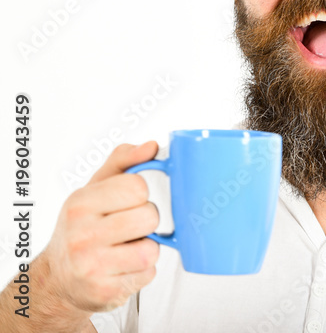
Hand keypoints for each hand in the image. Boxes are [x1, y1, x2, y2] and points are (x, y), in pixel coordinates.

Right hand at [41, 141, 161, 312]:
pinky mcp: (105, 292)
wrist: (60, 277)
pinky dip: (142, 270)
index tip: (130, 201)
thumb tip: (152, 147)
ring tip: (128, 247)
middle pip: (149, 217)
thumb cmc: (84, 227)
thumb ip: (124, 161)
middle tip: (130, 226)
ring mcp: (92, 266)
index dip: (142, 193)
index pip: (136, 187)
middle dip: (147, 221)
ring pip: (152, 249)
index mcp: (80, 204)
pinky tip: (124, 267)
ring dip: (147, 248)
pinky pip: (148, 273)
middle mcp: (81, 235)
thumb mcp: (96, 188)